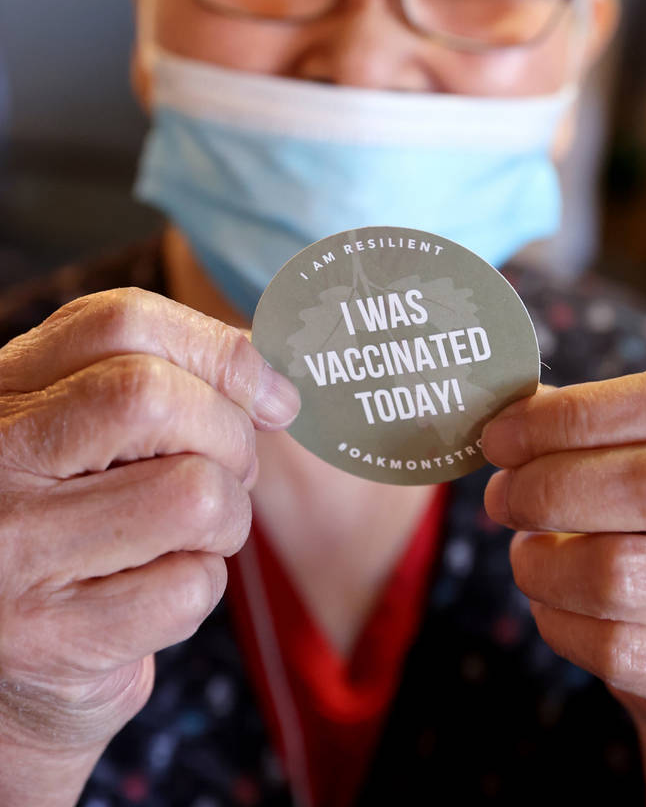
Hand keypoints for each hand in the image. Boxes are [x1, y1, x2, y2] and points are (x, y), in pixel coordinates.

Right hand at [0, 288, 298, 778]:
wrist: (0, 670)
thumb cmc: (67, 526)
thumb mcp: (81, 435)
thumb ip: (157, 381)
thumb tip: (270, 373)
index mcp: (5, 392)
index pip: (119, 321)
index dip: (218, 347)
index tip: (271, 391)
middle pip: (155, 397)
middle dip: (231, 435)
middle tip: (233, 471)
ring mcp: (14, 549)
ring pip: (195, 494)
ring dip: (227, 518)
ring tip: (193, 536)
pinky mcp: (51, 639)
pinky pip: (189, 587)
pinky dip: (200, 587)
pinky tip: (155, 594)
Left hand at [481, 365, 645, 734]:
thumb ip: (587, 425)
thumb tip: (505, 414)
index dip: (573, 414)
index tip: (502, 434)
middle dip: (553, 487)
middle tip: (502, 496)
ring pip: (623, 576)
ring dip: (543, 563)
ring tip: (524, 552)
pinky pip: (617, 648)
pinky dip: (559, 622)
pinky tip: (552, 602)